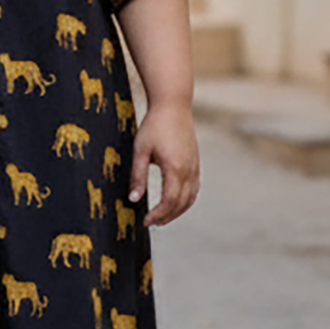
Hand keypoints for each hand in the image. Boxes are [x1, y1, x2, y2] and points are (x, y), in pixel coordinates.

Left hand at [128, 101, 199, 225]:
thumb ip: (138, 176)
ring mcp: (195, 166)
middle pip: (181, 203)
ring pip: (191, 197)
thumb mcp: (140, 150)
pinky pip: (195, 188)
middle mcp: (189, 170)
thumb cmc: (154, 126)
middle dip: (167, 216)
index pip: (169, 201)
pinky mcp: (196, 162)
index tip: (146, 221)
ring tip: (163, 217)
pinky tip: (175, 202)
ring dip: (178, 211)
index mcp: (175, 168)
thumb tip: (133, 199)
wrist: (173, 106)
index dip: (158, 214)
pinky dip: (186, 200)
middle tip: (152, 222)